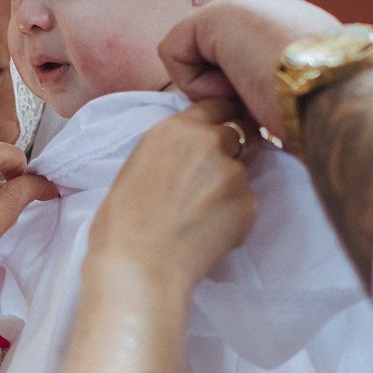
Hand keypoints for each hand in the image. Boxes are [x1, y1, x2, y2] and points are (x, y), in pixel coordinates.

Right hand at [87, 99, 257, 295]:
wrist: (139, 267)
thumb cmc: (123, 221)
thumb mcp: (141, 162)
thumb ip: (175, 147)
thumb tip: (195, 150)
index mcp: (178, 128)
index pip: (219, 105)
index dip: (222, 119)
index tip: (223, 129)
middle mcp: (212, 142)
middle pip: (238, 133)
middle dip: (230, 150)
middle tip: (209, 179)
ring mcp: (235, 173)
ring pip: (243, 171)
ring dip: (230, 185)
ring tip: (202, 214)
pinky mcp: (249, 205)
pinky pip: (247, 203)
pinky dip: (234, 214)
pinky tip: (209, 231)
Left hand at [159, 0, 341, 140]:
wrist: (343, 101)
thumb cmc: (332, 114)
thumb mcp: (308, 98)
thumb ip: (280, 89)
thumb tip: (268, 111)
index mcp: (293, 24)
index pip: (242, 54)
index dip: (241, 91)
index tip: (270, 108)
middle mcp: (268, 6)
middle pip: (214, 55)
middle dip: (223, 87)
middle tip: (257, 105)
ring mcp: (242, 3)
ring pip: (195, 55)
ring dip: (213, 89)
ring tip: (251, 96)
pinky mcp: (215, 14)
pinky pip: (174, 53)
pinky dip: (197, 84)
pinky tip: (235, 87)